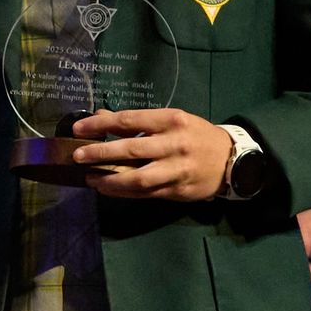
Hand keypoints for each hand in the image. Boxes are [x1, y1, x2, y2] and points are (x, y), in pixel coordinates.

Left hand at [70, 108, 234, 201]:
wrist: (234, 160)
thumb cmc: (196, 135)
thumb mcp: (171, 120)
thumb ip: (137, 122)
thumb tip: (100, 117)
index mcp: (171, 120)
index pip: (129, 120)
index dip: (101, 125)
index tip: (79, 129)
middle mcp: (174, 144)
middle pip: (131, 149)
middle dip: (100, 153)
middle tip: (77, 156)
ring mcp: (177, 169)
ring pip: (138, 178)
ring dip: (110, 180)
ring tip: (91, 179)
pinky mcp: (178, 190)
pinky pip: (146, 193)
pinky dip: (124, 192)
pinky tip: (109, 189)